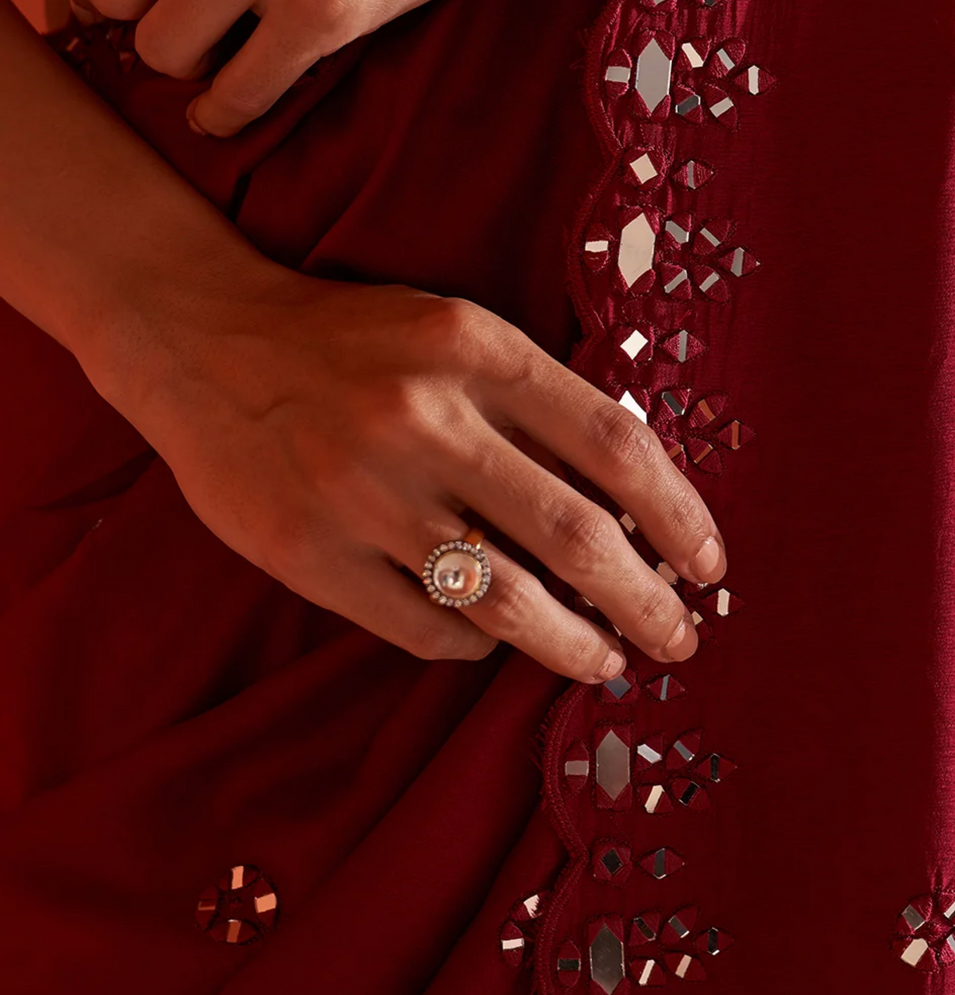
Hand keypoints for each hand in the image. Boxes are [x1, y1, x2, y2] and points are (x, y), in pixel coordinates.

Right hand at [120, 265, 724, 682]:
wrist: (205, 342)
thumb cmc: (354, 340)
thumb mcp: (453, 333)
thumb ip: (536, 403)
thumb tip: (638, 506)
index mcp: (474, 349)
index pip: (613, 442)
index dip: (679, 513)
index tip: (710, 563)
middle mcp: (425, 419)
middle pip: (574, 533)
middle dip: (648, 600)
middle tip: (682, 637)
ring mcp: (364, 493)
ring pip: (505, 600)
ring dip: (575, 644)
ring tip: (610, 661)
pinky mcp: (312, 553)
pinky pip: (425, 628)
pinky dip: (476, 645)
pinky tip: (496, 641)